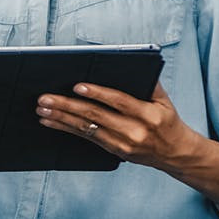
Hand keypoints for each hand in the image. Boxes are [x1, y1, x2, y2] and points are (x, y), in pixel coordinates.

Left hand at [35, 80, 198, 170]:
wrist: (176, 154)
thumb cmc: (168, 121)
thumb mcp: (164, 100)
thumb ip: (148, 82)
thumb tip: (127, 64)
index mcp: (147, 114)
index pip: (118, 101)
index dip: (97, 93)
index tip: (77, 86)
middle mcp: (134, 131)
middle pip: (95, 116)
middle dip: (67, 105)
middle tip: (45, 98)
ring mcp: (122, 144)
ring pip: (86, 128)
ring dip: (61, 118)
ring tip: (42, 109)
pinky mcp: (114, 151)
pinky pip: (86, 138)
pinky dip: (66, 128)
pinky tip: (51, 121)